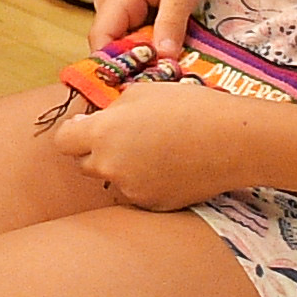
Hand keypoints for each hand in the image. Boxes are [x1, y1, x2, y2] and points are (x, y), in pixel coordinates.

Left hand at [39, 73, 262, 208]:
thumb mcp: (142, 92)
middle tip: (125, 136)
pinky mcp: (153, 205)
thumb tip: (100, 119)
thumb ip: (113, 109)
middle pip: (85, 163)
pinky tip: (170, 167)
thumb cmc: (189, 107)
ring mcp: (131, 189)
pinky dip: (146, 182)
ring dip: (123, 167)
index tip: (88, 126)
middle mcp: (110, 166)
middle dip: (97, 150)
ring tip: (155, 150)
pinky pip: (138, 193)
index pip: (63, 141)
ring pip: (114, 179)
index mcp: (102, 134)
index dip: (74, 132)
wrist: (233, 140)